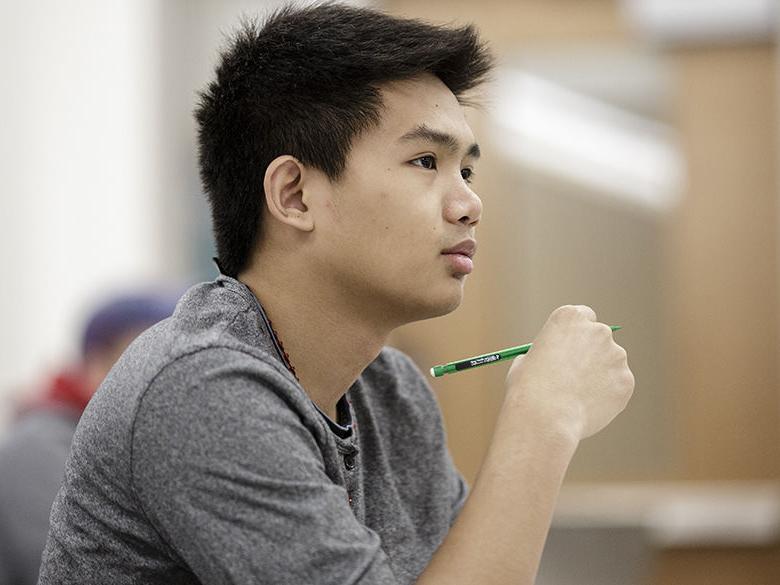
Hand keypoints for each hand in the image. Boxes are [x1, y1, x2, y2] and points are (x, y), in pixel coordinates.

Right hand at [504, 305, 633, 440]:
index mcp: (569, 318)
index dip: (576, 334)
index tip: (572, 347)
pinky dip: (606, 396)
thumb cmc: (528, 389)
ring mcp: (616, 355)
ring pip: (610, 364)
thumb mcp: (526, 361)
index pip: (583, 316)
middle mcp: (597, 331)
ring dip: (599, 376)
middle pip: (600, 338)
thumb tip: (554, 361)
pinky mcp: (626, 380)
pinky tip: (586, 407)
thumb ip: (545, 355)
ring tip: (575, 398)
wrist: (545, 417)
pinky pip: (616, 386)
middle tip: (577, 375)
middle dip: (591, 354)